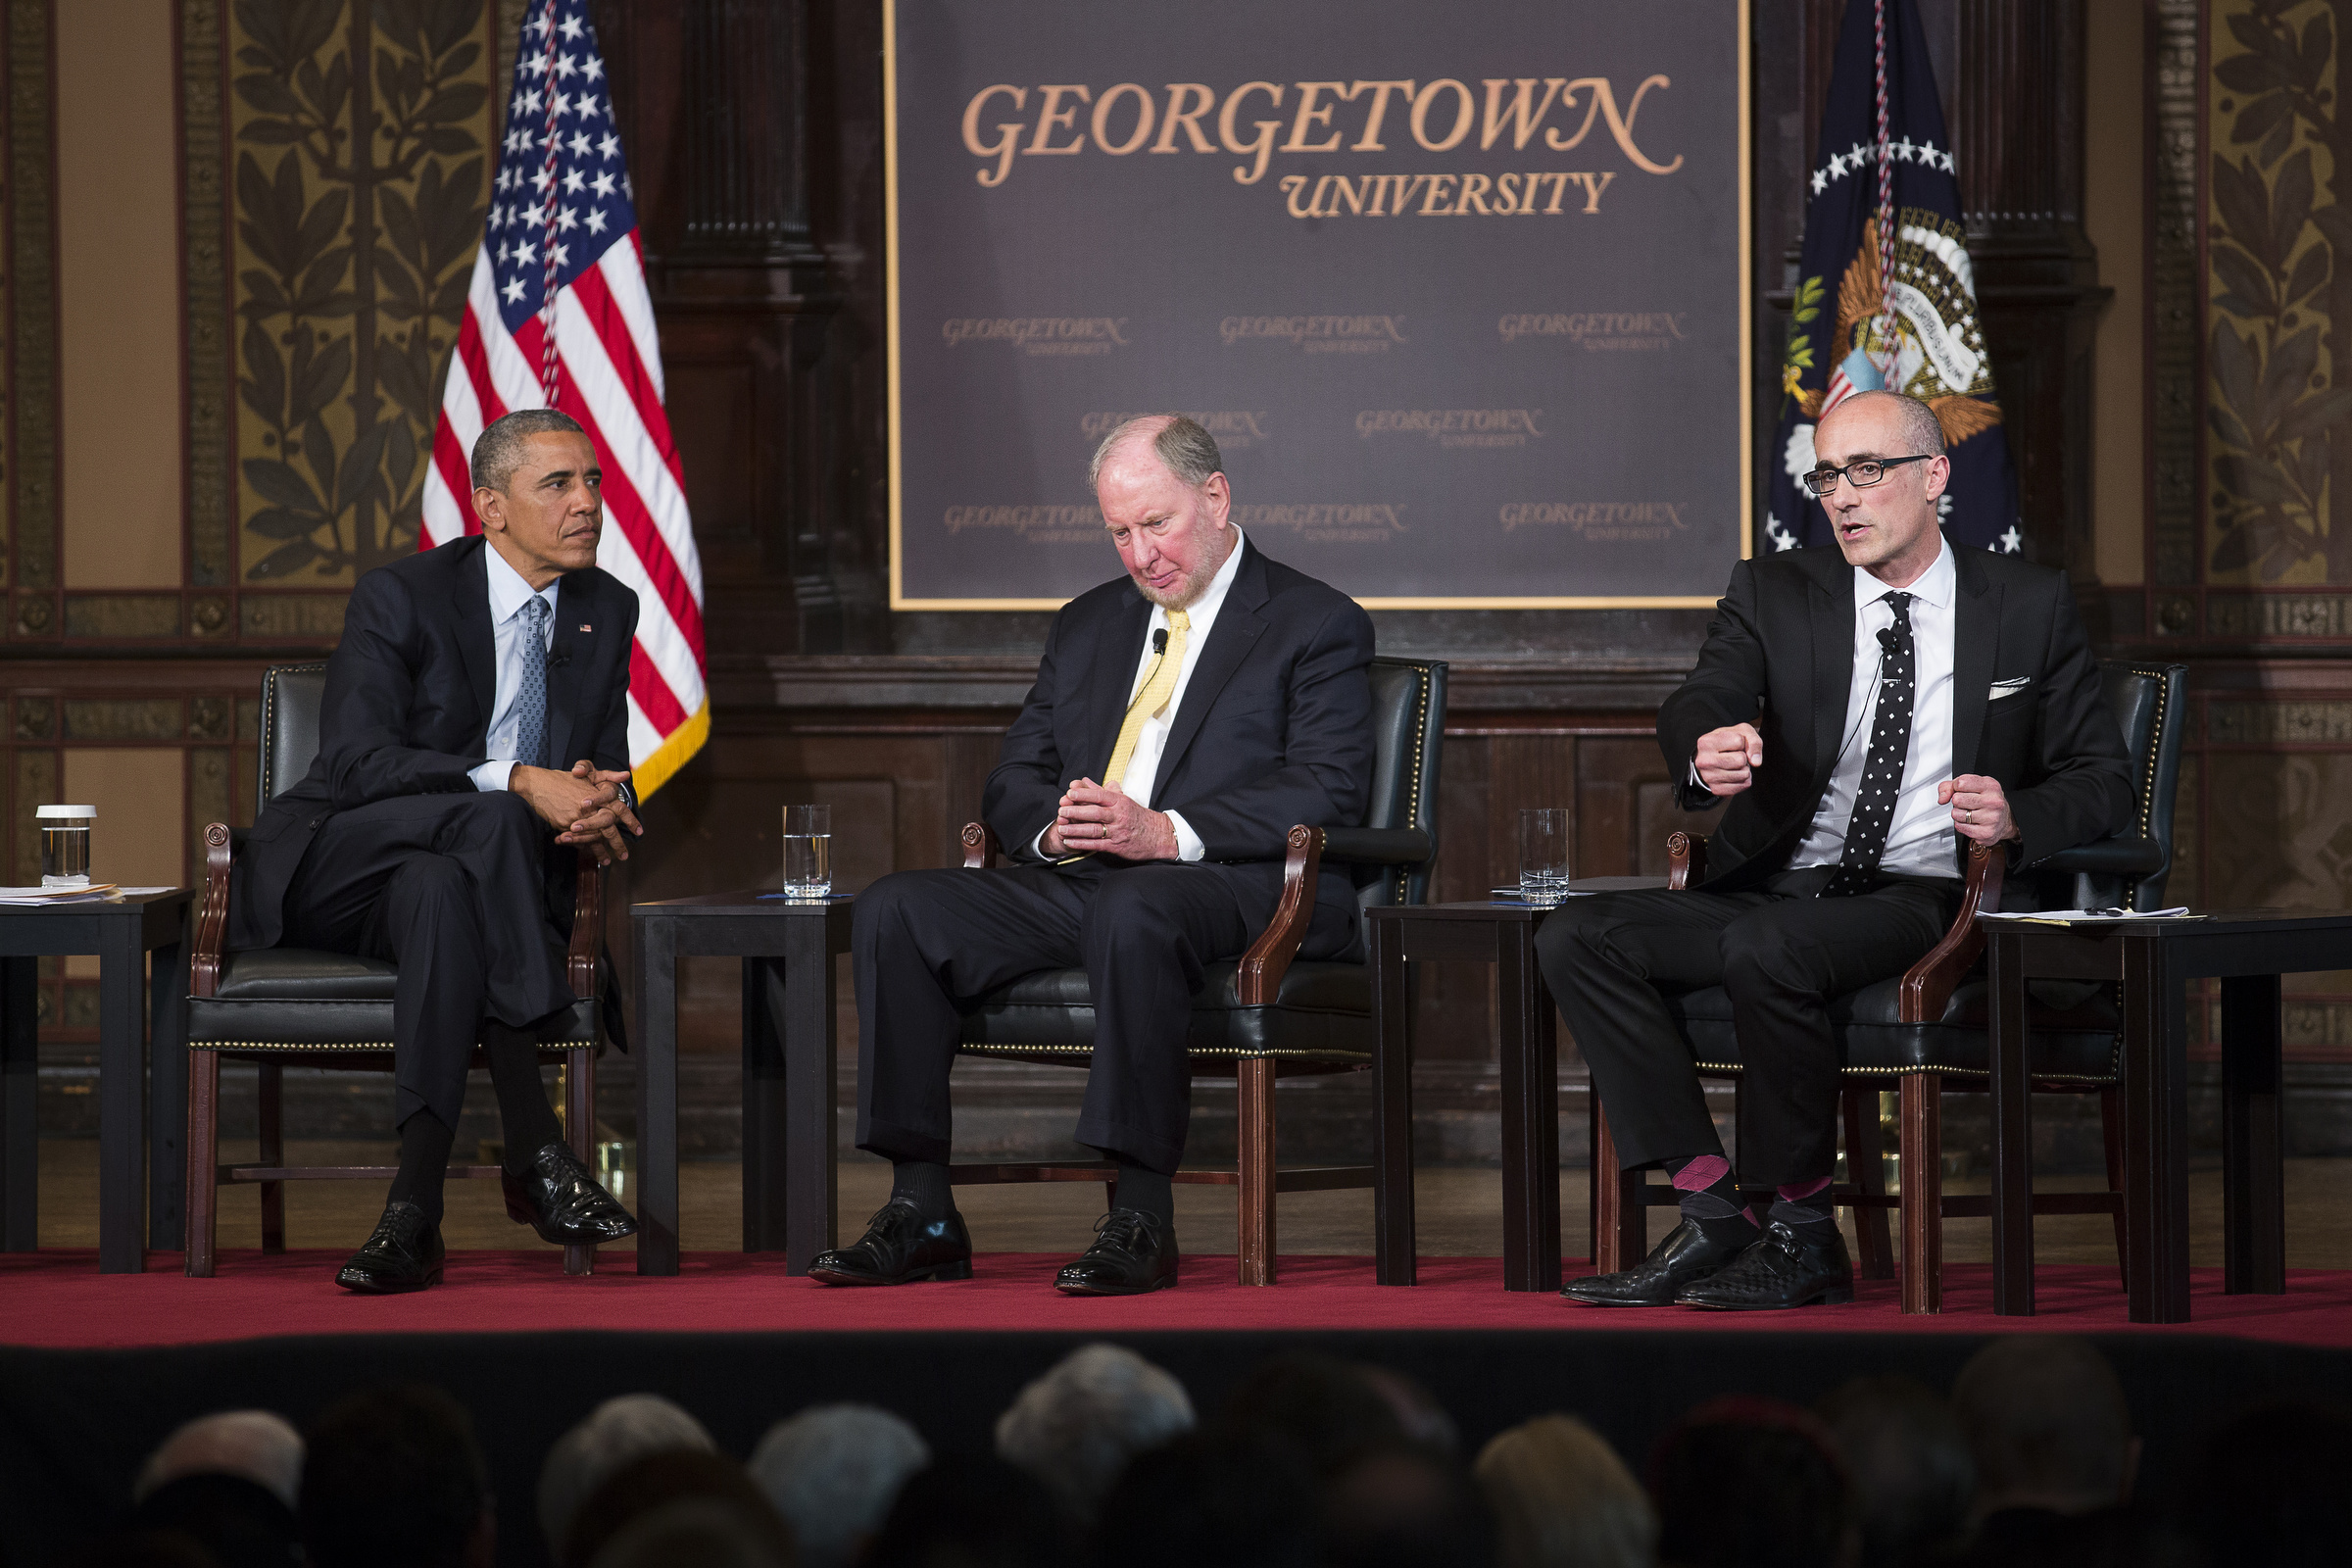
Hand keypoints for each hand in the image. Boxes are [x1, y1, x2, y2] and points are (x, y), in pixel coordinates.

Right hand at [512, 762, 640, 864]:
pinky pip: (577, 839)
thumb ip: (608, 776)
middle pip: (608, 829)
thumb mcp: (587, 772)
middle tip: (624, 856)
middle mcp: (590, 808)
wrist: (538, 784)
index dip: (630, 821)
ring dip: (600, 850)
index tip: (639, 832)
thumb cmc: (564, 778)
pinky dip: (583, 846)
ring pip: (593, 837)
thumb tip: (626, 775)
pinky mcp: (564, 825)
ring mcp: (577, 818)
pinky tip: (589, 853)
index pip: (619, 810)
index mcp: (598, 795)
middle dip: (617, 844)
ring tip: (607, 861)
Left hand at [1046, 778, 1178, 860]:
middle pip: (1095, 812)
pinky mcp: (1116, 846)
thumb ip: (1100, 790)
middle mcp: (1119, 816)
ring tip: (1061, 828)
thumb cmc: (1136, 815)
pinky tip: (1070, 842)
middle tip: (1061, 811)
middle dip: (1076, 811)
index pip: (1100, 796)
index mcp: (1120, 802)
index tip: (1070, 792)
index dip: (1084, 794)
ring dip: (1076, 829)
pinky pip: (1096, 844)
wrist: (1158, 835)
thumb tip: (1083, 780)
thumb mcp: (1122, 799)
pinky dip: (1082, 844)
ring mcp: (1117, 831)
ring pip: (1094, 829)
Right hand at [1694, 723, 1763, 795]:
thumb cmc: (1728, 742)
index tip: (1733, 744)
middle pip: (1741, 760)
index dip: (1741, 742)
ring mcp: (1709, 777)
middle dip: (1743, 757)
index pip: (1738, 741)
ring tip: (1734, 765)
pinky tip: (1734, 774)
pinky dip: (1744, 780)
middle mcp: (1703, 761)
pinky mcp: (1717, 790)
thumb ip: (1753, 740)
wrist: (1714, 758)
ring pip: (1744, 774)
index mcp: (1706, 742)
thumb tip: (1756, 762)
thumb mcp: (1741, 732)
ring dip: (1744, 769)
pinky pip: (1743, 785)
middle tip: (1734, 756)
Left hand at [1938, 774, 2018, 844]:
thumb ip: (1950, 786)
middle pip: (1957, 799)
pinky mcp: (1986, 833)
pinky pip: (1959, 827)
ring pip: (1956, 814)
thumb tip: (1942, 799)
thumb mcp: (1972, 786)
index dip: (1956, 788)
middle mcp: (1993, 801)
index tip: (1962, 791)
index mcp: (1990, 786)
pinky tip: (1972, 822)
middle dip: (1957, 802)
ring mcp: (1991, 818)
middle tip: (1968, 804)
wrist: (2004, 820)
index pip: (1960, 783)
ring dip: (1959, 815)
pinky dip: (1961, 825)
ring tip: (1970, 813)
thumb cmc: (1985, 801)